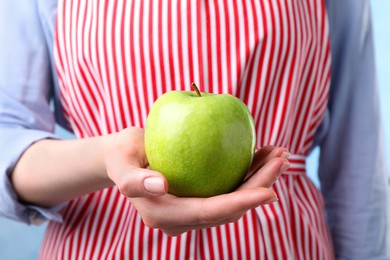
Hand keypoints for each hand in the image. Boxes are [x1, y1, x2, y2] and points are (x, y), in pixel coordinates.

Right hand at [106, 128, 289, 235]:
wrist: (126, 156)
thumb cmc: (122, 156)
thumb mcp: (121, 164)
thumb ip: (133, 179)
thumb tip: (160, 186)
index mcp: (164, 216)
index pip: (207, 213)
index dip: (240, 204)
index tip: (269, 191)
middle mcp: (183, 218)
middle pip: (228, 208)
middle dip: (259, 188)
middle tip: (282, 159)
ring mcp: (193, 208)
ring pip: (234, 199)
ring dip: (259, 180)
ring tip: (279, 154)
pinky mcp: (201, 196)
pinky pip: (229, 189)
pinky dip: (248, 175)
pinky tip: (263, 155)